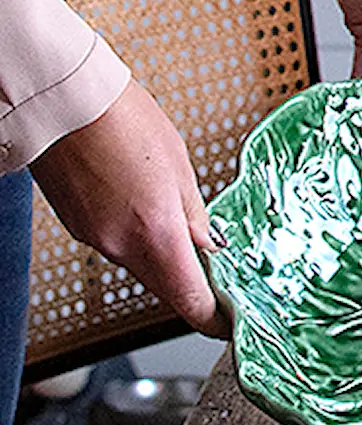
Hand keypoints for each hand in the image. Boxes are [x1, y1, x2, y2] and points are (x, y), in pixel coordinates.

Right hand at [32, 81, 226, 337]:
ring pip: (139, 263)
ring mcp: (94, 238)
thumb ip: (194, 214)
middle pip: (164, 286)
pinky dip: (134, 234)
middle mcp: (120, 245)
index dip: (214, 319)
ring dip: (162, 253)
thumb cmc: (123, 121)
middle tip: (217, 269)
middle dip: (191, 283)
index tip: (231, 321)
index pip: (190, 301)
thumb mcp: (179, 167)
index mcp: (156, 235)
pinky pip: (115, 242)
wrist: (66, 103)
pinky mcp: (77, 225)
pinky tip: (140, 202)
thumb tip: (207, 242)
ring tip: (174, 214)